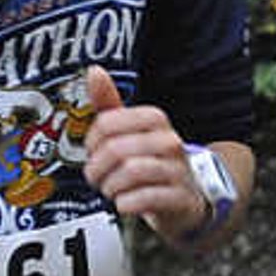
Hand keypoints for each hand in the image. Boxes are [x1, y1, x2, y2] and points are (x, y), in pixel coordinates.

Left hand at [80, 74, 209, 242]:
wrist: (185, 197)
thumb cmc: (151, 161)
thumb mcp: (130, 131)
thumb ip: (109, 104)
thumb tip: (94, 71)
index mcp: (154, 119)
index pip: (106, 123)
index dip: (90, 142)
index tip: (92, 153)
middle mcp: (169, 141)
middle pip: (115, 149)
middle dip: (97, 169)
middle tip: (97, 178)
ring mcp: (177, 170)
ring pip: (131, 172)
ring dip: (111, 187)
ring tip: (111, 190)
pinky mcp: (180, 198)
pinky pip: (146, 198)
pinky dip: (127, 204)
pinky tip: (125, 204)